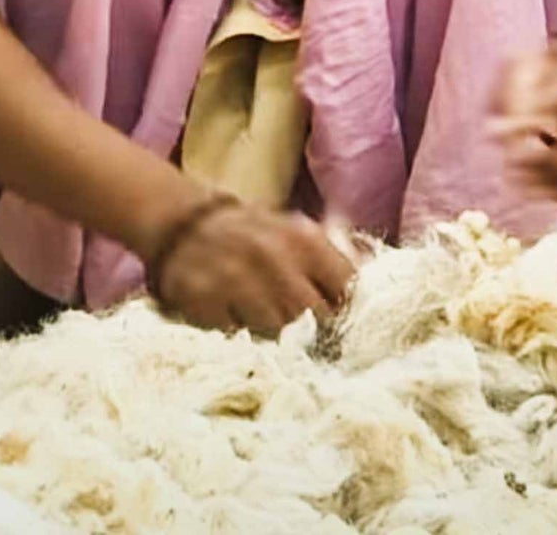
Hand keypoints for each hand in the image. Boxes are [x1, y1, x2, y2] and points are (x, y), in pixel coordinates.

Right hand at [150, 197, 354, 334]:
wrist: (180, 221)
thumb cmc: (249, 233)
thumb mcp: (293, 232)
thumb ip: (332, 261)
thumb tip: (375, 289)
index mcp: (302, 240)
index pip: (348, 289)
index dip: (346, 308)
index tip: (338, 317)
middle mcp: (271, 258)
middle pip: (315, 320)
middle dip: (311, 328)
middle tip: (300, 328)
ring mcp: (234, 280)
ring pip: (277, 333)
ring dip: (273, 332)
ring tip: (260, 316)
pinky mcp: (203, 301)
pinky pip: (235, 336)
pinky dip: (237, 332)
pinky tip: (230, 315)